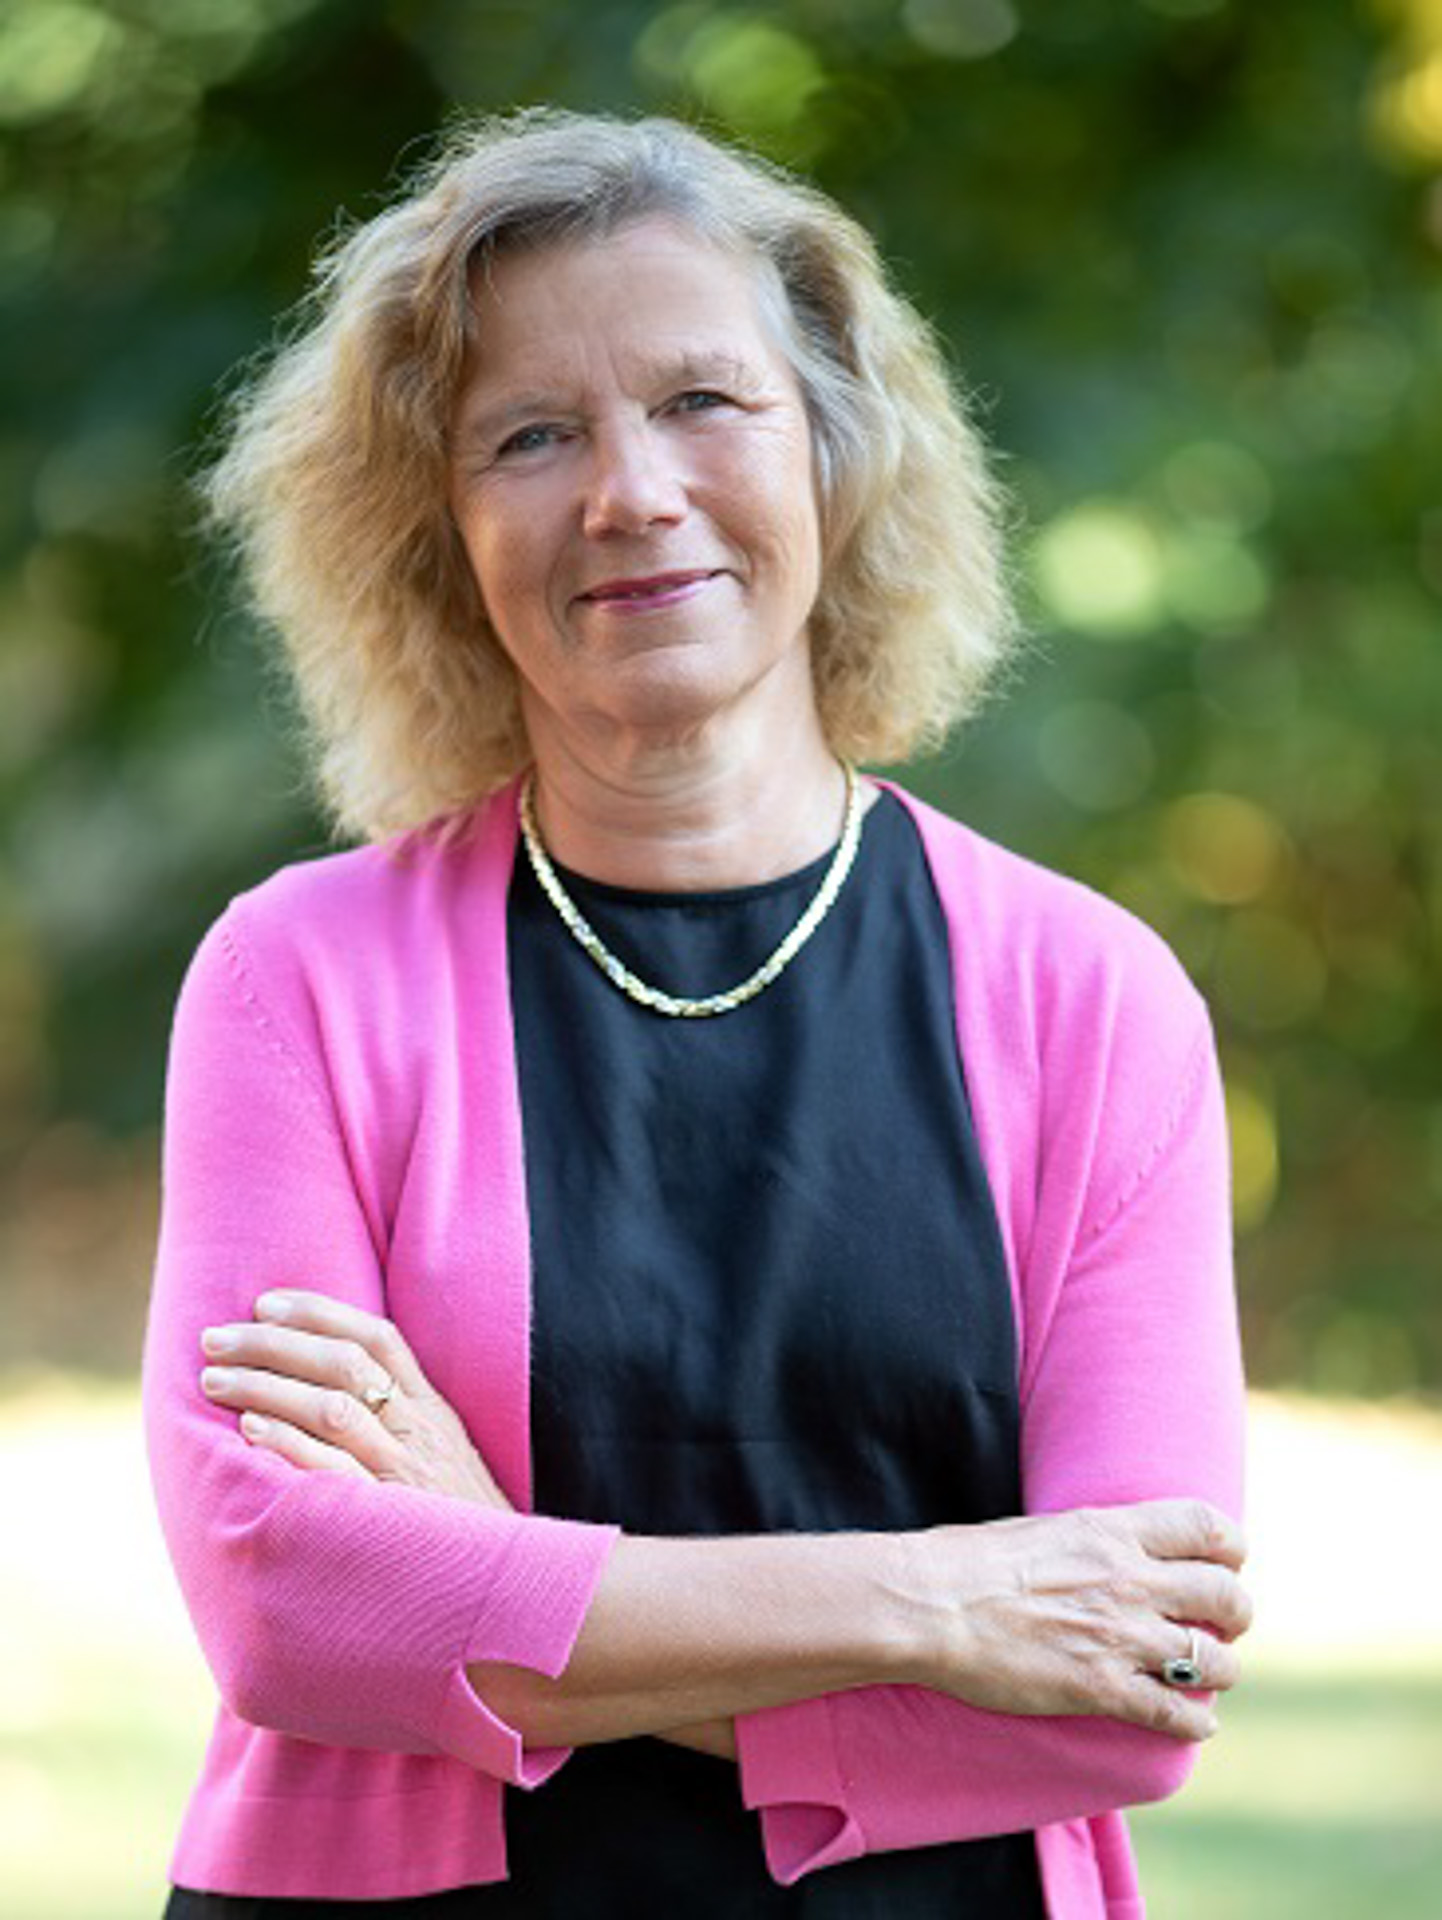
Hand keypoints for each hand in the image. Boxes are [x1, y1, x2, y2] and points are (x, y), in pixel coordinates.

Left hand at [200, 1290, 510, 1509]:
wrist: (497, 1588)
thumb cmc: (458, 1525)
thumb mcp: (443, 1457)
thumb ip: (400, 1421)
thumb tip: (331, 1386)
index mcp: (432, 1410)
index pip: (379, 1338)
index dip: (320, 1312)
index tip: (265, 1302)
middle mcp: (419, 1431)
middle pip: (345, 1363)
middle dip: (274, 1342)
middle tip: (216, 1339)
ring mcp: (404, 1472)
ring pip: (334, 1408)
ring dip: (268, 1386)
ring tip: (215, 1380)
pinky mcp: (389, 1517)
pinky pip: (334, 1470)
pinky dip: (290, 1444)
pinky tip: (250, 1431)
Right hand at [899, 1499, 1251, 1741]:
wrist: (931, 1604)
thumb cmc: (968, 1561)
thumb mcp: (1043, 1528)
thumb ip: (1090, 1541)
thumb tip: (1107, 1552)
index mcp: (1112, 1531)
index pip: (1206, 1528)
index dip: (1230, 1548)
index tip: (1228, 1562)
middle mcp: (1129, 1580)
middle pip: (1225, 1595)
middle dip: (1236, 1614)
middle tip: (1224, 1625)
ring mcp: (1120, 1637)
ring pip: (1213, 1660)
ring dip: (1220, 1670)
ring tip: (1208, 1675)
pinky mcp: (1102, 1689)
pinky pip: (1177, 1714)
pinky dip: (1196, 1723)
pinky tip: (1195, 1724)